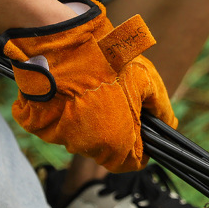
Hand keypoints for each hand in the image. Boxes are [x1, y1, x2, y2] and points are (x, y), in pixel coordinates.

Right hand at [0, 0, 174, 171]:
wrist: (60, 45)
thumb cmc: (108, 64)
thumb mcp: (147, 81)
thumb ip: (160, 109)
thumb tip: (168, 123)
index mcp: (116, 146)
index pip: (134, 162)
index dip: (142, 145)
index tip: (142, 125)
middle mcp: (87, 150)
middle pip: (109, 150)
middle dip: (118, 130)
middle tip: (118, 100)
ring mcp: (61, 139)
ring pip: (85, 137)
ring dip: (92, 120)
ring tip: (94, 90)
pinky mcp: (40, 128)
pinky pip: (62, 126)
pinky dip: (69, 112)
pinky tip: (73, 91)